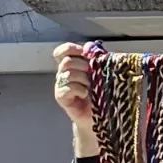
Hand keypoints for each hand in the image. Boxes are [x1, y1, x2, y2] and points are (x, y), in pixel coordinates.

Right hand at [53, 42, 99, 157]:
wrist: (100, 116)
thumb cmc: (101, 93)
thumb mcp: (101, 73)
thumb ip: (96, 58)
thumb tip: (88, 46)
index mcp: (72, 64)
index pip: (63, 50)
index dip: (71, 49)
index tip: (83, 53)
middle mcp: (64, 73)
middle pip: (67, 61)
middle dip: (83, 66)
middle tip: (92, 75)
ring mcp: (60, 85)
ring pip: (68, 74)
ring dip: (83, 79)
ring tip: (91, 88)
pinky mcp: (61, 96)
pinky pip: (68, 87)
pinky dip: (79, 89)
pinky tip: (85, 94)